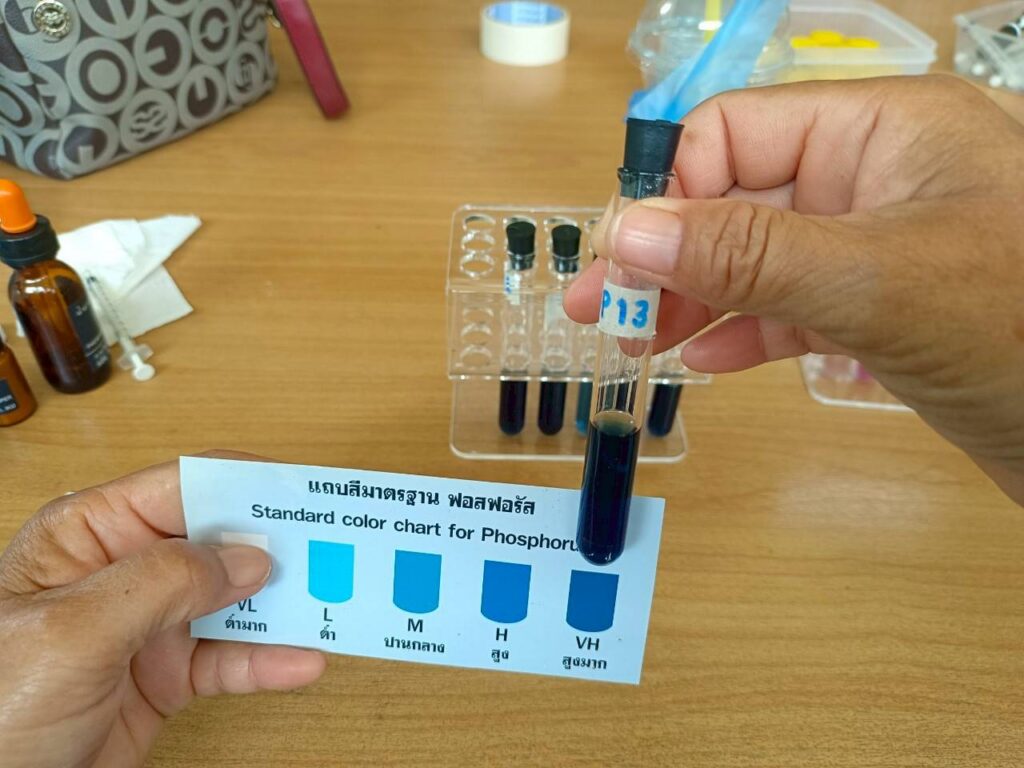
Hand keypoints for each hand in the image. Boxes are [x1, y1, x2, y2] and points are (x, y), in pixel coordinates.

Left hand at [0, 453, 325, 767]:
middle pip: (219, 541)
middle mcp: (125, 571)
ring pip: (234, 601)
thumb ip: (161, 584)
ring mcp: (148, 626)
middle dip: (278, 543)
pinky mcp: (166, 678)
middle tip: (339, 547)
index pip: (182, 488)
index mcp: (89, 535)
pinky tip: (303, 663)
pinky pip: (229, 661)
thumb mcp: (71, 632)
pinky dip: (269, 663)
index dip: (245, 485)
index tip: (304, 493)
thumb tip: (247, 557)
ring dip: (284, 603)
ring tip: (337, 602)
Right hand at [566, 76, 1023, 502]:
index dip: (674, 193)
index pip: (738, 132)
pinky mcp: (885, 306)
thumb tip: (626, 234)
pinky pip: (793, 305)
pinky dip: (745, 330)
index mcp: (885, 130)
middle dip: (668, 253)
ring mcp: (880, 244)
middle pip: (738, 197)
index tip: (624, 262)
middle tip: (601, 308)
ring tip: (637, 341)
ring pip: (760, 257)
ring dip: (696, 296)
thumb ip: (747, 254)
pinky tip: (706, 362)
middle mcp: (878, 176)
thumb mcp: (875, 283)